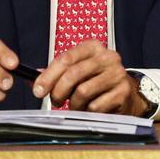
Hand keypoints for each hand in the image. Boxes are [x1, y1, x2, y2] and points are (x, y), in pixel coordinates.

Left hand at [33, 41, 148, 115]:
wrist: (125, 93)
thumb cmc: (96, 81)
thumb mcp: (77, 71)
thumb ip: (55, 73)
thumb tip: (33, 78)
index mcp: (93, 47)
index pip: (66, 58)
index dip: (49, 75)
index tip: (38, 90)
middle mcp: (108, 57)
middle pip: (73, 74)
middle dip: (58, 91)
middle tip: (55, 101)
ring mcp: (117, 74)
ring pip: (83, 91)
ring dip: (74, 104)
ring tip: (76, 105)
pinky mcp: (122, 92)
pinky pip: (95, 106)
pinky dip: (87, 111)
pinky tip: (90, 108)